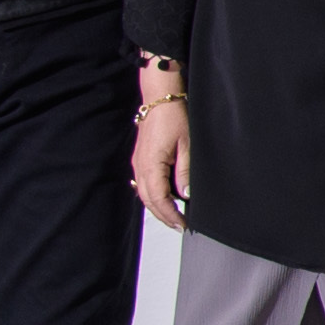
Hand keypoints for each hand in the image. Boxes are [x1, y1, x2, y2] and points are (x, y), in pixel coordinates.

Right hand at [131, 99, 188, 230]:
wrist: (160, 98)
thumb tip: (185, 194)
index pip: (159, 199)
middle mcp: (140, 167)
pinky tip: (165, 199)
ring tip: (174, 217)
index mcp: (150, 165)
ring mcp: (138, 163)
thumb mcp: (187, 145)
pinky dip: (154, 195)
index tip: (182, 225)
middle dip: (163, 216)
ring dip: (157, 207)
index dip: (170, 215)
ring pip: (144, 193)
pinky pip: (144, 184)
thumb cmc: (174, 117)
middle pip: (148, 200)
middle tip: (179, 226)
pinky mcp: (140, 159)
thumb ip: (184, 171)